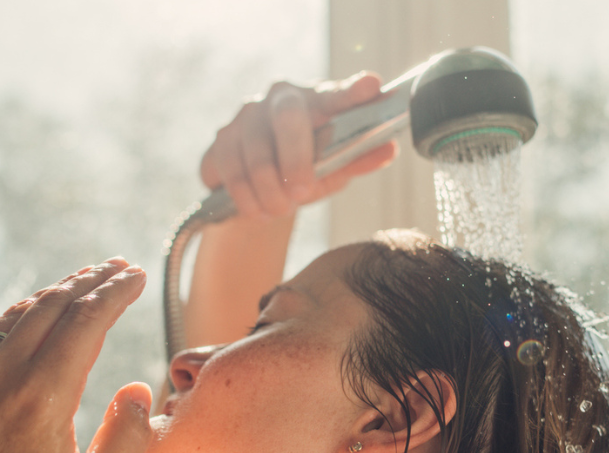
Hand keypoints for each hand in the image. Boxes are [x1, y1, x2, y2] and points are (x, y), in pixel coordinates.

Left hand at [0, 259, 152, 452]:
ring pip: (18, 315)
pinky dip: (22, 315)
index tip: (138, 276)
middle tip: (119, 268)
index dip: (116, 292)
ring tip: (82, 282)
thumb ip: (125, 440)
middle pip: (53, 305)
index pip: (86, 320)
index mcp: (42, 395)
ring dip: (56, 292)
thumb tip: (136, 390)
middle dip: (90, 280)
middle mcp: (2, 375)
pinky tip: (31, 319)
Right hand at [200, 71, 398, 220]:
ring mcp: (245, 116)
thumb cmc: (306, 168)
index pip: (336, 94)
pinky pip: (226, 168)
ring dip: (268, 189)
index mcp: (316, 100)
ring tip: (278, 210)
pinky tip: (255, 209)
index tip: (372, 86)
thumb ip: (358, 158)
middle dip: (295, 161)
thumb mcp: (335, 168)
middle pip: (287, 118)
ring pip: (254, 152)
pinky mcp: (220, 141)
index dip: (353, 91)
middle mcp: (279, 98)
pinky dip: (244, 196)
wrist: (262, 190)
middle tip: (302, 193)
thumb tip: (389, 149)